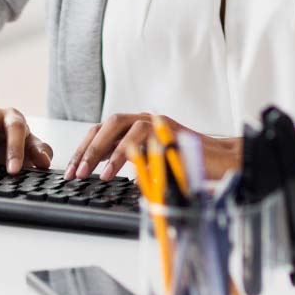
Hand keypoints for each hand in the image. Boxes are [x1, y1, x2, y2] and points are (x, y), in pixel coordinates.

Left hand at [64, 112, 240, 181]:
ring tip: (91, 174)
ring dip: (102, 151)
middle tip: (75, 173)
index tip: (71, 169)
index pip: (103, 131)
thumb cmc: (188, 166)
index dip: (84, 148)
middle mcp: (144, 119)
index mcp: (137, 126)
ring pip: (119, 126)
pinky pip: (140, 137)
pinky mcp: (168, 130)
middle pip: (106, 125)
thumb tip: (103, 174)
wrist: (223, 163)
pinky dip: (123, 154)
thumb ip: (132, 164)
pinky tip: (114, 171)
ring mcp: (156, 122)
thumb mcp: (152, 165)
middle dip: (87, 149)